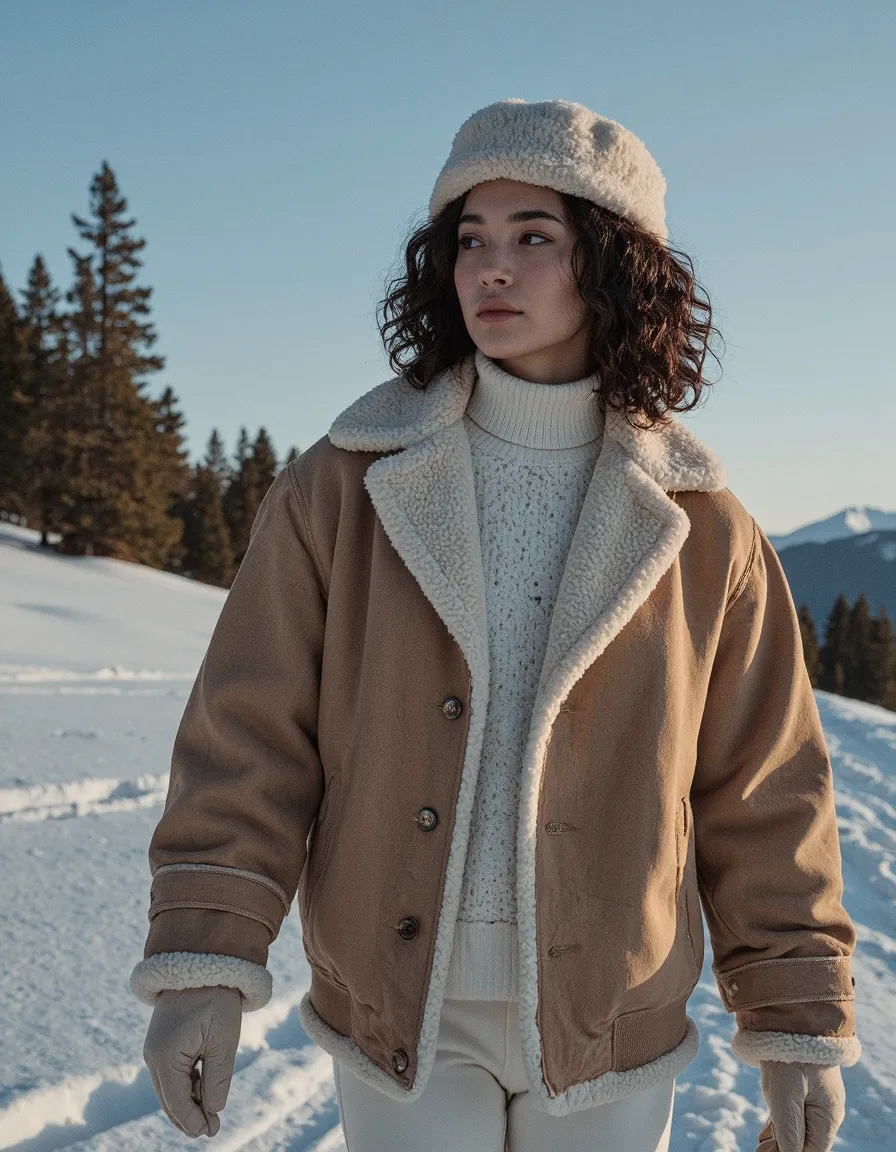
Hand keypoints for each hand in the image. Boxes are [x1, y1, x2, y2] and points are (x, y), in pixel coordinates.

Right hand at [143, 986, 242, 1137]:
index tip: (211, 1131)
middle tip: (212, 1129)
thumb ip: (218, 1079)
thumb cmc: (216, 999)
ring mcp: (154, 1048)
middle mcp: (153, 1056)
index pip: (177, 1103)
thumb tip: (212, 1111)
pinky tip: (203, 1090)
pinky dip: (186, 1084)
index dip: (194, 1122)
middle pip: (170, 1099)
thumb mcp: (224, 1041)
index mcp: (165, 1057)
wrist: (202, 960)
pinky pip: (171, 1072)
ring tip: (211, 1113)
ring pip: (169, 1088)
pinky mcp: (161, 1041)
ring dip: (189, 1101)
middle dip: (190, 1116)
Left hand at [756, 1061, 845, 1151]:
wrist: (787, 1014)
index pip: (812, 1151)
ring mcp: (813, 1097)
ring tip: (761, 1142)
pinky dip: (779, 1124)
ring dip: (779, 1137)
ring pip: (797, 1128)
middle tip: (760, 1147)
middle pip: (805, 1142)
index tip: (767, 1151)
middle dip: (784, 1147)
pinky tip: (765, 1134)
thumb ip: (789, 1130)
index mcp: (828, 1116)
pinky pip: (792, 1113)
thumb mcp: (785, 1095)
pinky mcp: (800, 1086)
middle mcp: (824, 1109)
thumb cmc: (788, 1054)